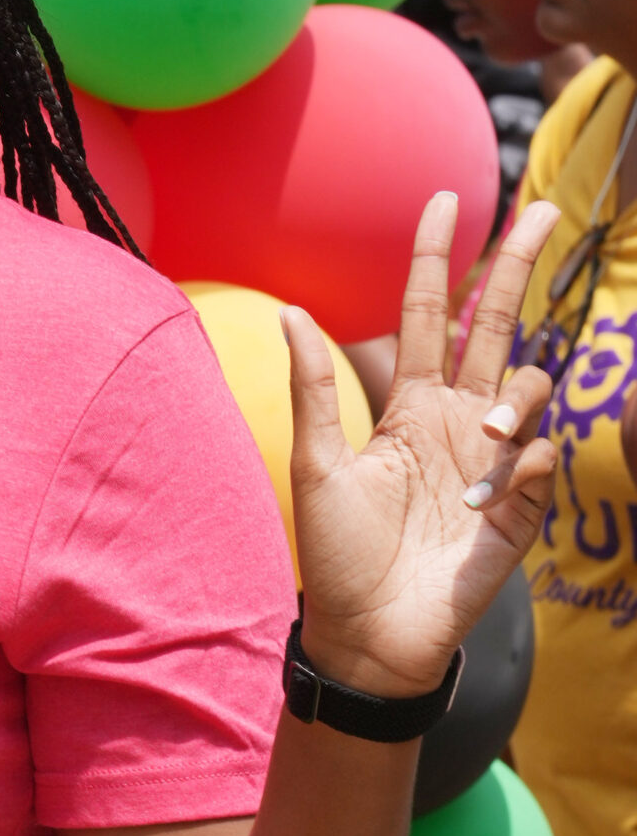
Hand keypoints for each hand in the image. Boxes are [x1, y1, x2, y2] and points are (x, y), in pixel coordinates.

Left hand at [286, 190, 561, 696]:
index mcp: (409, 407)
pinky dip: (521, 465)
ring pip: (528, 388)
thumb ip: (315, 389)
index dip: (435, 261)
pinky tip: (489, 497)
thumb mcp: (317, 465)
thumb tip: (292, 310)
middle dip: (517, 267)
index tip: (441, 200)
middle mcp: (457, 422)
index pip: (430, 318)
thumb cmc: (336, 555)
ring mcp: (493, 462)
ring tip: (484, 442)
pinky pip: (542, 458)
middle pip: (496, 327)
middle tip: (543, 209)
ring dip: (513, 401)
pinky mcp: (520, 507)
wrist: (367, 635)